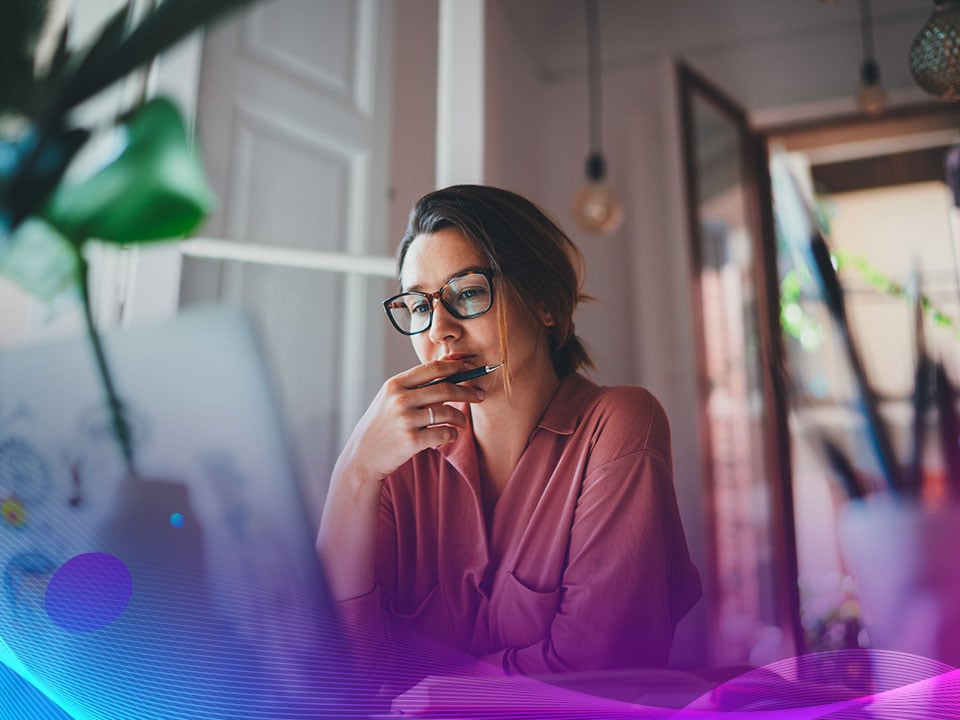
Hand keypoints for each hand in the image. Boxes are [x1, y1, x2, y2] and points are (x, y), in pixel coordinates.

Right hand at [334, 360, 485, 485]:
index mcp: (395, 384)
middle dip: (468, 391)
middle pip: (446, 388)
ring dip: (461, 418)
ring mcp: (406, 420)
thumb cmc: (381, 425)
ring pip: (448, 412)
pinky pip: (444, 434)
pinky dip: (452, 434)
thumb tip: (448, 370)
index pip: (433, 368)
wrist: (362, 456)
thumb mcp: (390, 399)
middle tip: (480, 395)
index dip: (456, 366)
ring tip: (462, 422)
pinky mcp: (412, 441)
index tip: (471, 368)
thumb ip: (414, 386)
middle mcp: (400, 399)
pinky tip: (450, 435)